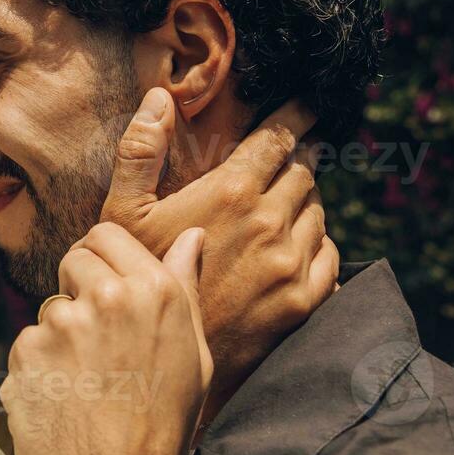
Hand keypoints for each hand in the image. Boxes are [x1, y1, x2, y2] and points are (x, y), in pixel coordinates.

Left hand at [2, 223, 211, 454]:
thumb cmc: (163, 426)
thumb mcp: (192, 355)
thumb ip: (183, 287)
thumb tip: (191, 235)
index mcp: (154, 290)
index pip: (107, 233)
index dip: (102, 256)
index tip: (104, 285)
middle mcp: (106, 296)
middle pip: (74, 259)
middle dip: (79, 286)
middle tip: (97, 337)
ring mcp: (60, 323)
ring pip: (50, 308)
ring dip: (61, 335)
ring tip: (87, 383)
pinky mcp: (24, 351)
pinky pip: (29, 346)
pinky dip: (39, 368)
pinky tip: (63, 400)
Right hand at [100, 88, 337, 399]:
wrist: (162, 356)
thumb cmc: (137, 280)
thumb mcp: (123, 215)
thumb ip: (141, 152)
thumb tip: (159, 98)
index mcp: (231, 192)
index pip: (279, 137)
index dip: (297, 115)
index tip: (310, 105)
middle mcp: (270, 221)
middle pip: (305, 171)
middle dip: (301, 159)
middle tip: (294, 155)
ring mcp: (292, 262)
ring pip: (319, 212)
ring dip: (307, 202)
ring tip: (288, 204)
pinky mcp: (305, 298)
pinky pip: (330, 255)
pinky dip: (318, 244)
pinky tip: (298, 246)